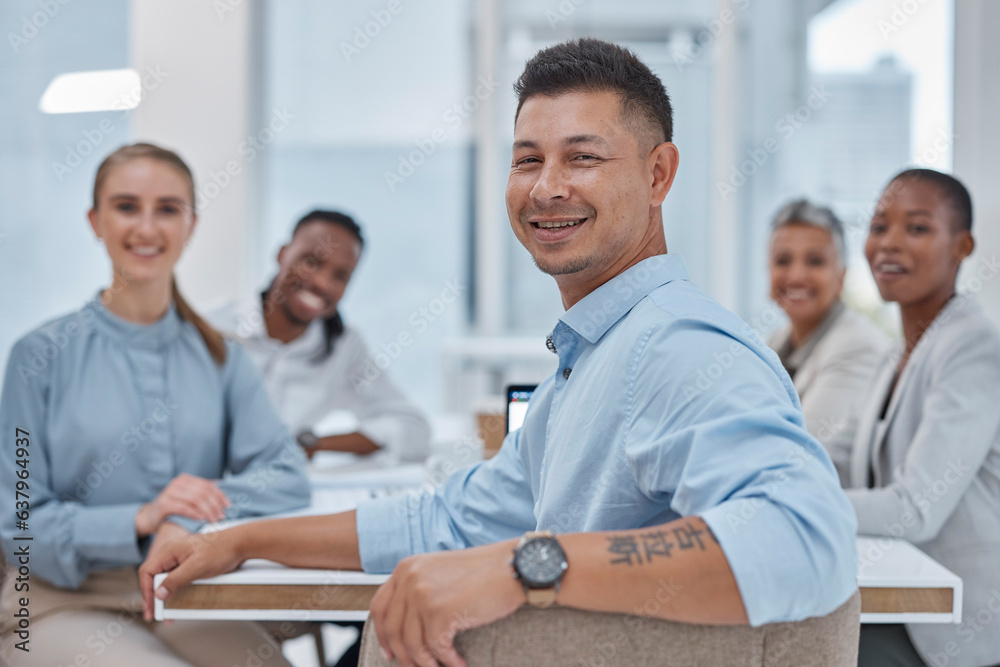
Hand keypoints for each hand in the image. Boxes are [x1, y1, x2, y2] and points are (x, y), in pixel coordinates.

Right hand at [135, 473, 230, 536]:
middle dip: (215, 505)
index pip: (208, 485)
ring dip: (207, 511)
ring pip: (195, 500)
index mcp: (186, 479)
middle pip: (203, 492)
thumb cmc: (173, 508)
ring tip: (214, 520)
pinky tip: (201, 519)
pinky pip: (183, 508)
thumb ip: (202, 494)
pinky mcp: (163, 504)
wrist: (150, 517)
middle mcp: (177, 483)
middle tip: (221, 516)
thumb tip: (224, 493)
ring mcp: (169, 492)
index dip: (219, 496)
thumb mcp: (188, 498)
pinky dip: (194, 513)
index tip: (228, 506)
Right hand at [138, 525, 244, 621]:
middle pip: (155, 575)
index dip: (146, 591)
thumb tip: (159, 594)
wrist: (242, 542)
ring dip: (165, 593)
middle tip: (156, 613)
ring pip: (167, 577)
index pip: (147, 571)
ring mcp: (183, 556)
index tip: (151, 608)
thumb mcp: (196, 568)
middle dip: (154, 596)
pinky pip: (178, 576)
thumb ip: (175, 580)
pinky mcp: (192, 561)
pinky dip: (176, 588)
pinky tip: (179, 598)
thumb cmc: (221, 550)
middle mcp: (174, 552)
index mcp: (170, 550)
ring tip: (167, 610)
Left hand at [369, 539, 525, 666]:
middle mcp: (409, 578)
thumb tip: (405, 624)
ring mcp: (422, 594)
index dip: (382, 633)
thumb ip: (419, 588)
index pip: (380, 606)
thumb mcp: (440, 571)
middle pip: (392, 629)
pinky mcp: (439, 612)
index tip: (389, 651)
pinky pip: (436, 649)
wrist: (513, 566)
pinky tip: (458, 665)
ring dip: (426, 663)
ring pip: (413, 644)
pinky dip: (447, 662)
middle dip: (402, 655)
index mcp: (407, 567)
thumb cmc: (484, 571)